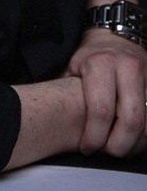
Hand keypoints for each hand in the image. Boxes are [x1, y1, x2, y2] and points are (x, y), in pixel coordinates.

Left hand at [65, 29, 146, 156]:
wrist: (116, 37)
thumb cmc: (91, 57)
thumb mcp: (73, 68)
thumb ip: (68, 94)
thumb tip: (53, 122)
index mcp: (102, 64)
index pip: (102, 111)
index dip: (94, 136)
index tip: (87, 147)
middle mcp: (127, 67)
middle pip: (131, 120)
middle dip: (118, 145)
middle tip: (106, 152)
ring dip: (135, 144)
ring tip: (120, 148)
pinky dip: (145, 134)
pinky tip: (133, 140)